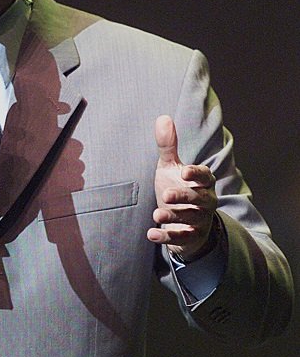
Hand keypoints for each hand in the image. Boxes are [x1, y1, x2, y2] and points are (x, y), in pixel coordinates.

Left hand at [147, 114, 217, 260]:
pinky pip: (181, 238)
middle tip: (166, 195)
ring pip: (190, 220)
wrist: (183, 221)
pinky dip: (166, 237)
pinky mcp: (189, 237)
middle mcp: (205, 201)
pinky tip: (151, 234)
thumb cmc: (178, 188)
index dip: (197, 173)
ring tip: (156, 214)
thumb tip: (163, 117)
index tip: (185, 171)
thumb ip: (168, 146)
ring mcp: (198, 220)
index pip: (206, 176)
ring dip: (174, 217)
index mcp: (203, 182)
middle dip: (184, 197)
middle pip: (200, 199)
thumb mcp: (171, 167)